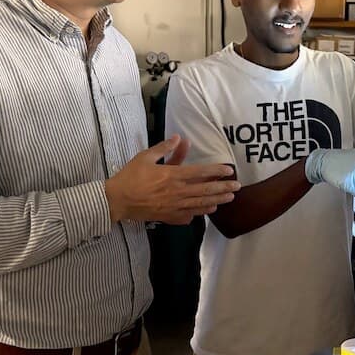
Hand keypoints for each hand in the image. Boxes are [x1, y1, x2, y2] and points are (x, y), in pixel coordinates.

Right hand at [105, 135, 240, 224]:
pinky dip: (199, 213)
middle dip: (223, 188)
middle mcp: (177, 192)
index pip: (200, 173)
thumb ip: (164, 148)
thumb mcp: (145, 157)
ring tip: (229, 199)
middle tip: (237, 187)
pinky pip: (188, 216)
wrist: (117, 200)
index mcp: (172, 175)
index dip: (216, 171)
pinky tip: (208, 210)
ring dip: (217, 201)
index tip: (229, 170)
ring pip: (200, 205)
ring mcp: (174, 206)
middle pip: (205, 191)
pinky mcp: (168, 216)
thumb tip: (179, 137)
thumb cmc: (130, 176)